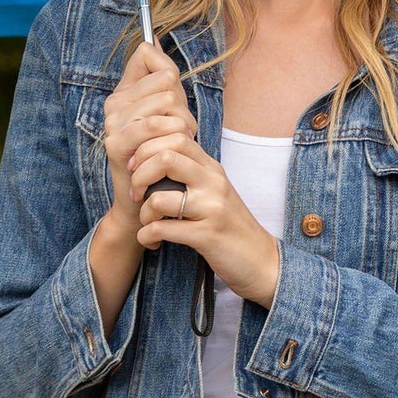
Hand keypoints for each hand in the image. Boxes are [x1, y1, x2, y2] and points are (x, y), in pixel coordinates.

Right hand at [101, 41, 196, 233]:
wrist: (149, 199)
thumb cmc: (163, 155)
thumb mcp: (168, 112)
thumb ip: (161, 76)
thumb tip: (151, 41)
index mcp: (124, 92)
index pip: (150, 57)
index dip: (171, 75)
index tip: (174, 100)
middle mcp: (113, 105)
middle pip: (164, 80)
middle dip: (183, 105)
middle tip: (182, 130)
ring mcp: (112, 124)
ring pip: (164, 101)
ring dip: (183, 123)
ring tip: (180, 141)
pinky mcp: (116, 144)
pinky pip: (154, 125)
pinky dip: (173, 135)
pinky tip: (174, 148)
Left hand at [128, 133, 281, 308]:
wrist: (262, 261)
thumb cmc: (230, 225)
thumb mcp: (215, 191)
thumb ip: (192, 173)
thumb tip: (155, 157)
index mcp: (212, 168)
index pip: (176, 136)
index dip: (147, 149)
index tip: (137, 169)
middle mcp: (213, 183)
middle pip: (165, 157)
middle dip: (139, 175)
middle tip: (135, 194)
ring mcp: (212, 209)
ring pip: (158, 198)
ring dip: (143, 214)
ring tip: (147, 223)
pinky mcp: (207, 236)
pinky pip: (162, 230)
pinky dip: (146, 236)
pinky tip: (152, 241)